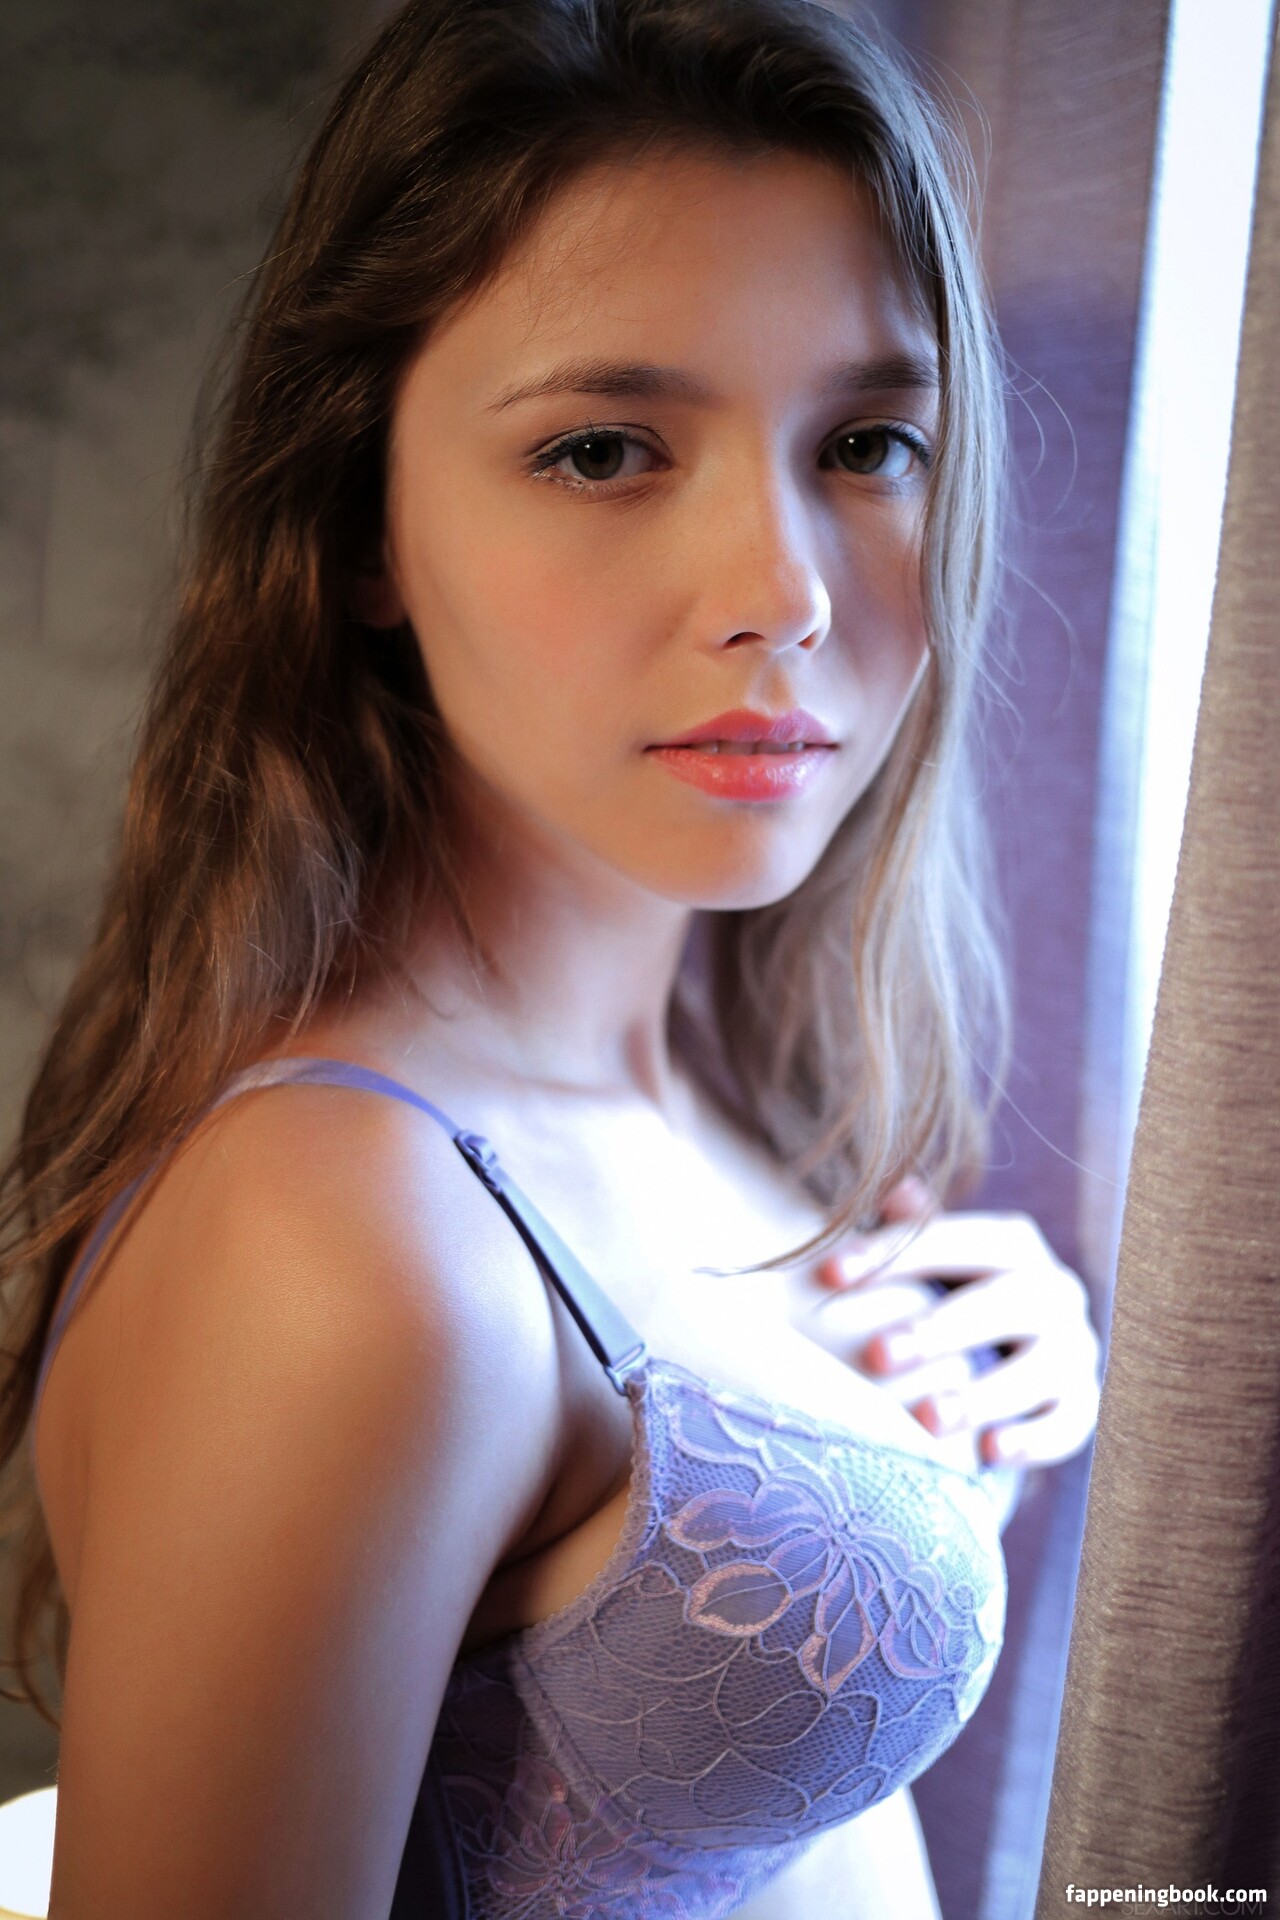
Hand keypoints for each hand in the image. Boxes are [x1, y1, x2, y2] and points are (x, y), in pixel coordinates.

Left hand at [803, 1178, 1101, 1468]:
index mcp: (1013, 1243)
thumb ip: (915, 1228)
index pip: (954, 1239)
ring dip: (983, 1393)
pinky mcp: (1083, 1403)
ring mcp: (1074, 1347)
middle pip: (1001, 1302)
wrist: (1016, 1351)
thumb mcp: (935, 1259)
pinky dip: (1034, 1440)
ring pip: (1039, 1369)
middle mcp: (1054, 1289)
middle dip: (937, 1329)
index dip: (892, 1253)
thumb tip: (896, 1190)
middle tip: (875, 1358)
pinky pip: (1068, 1424)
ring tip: (927, 1420)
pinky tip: (988, 1454)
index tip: (827, 1276)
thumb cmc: (951, 1293)